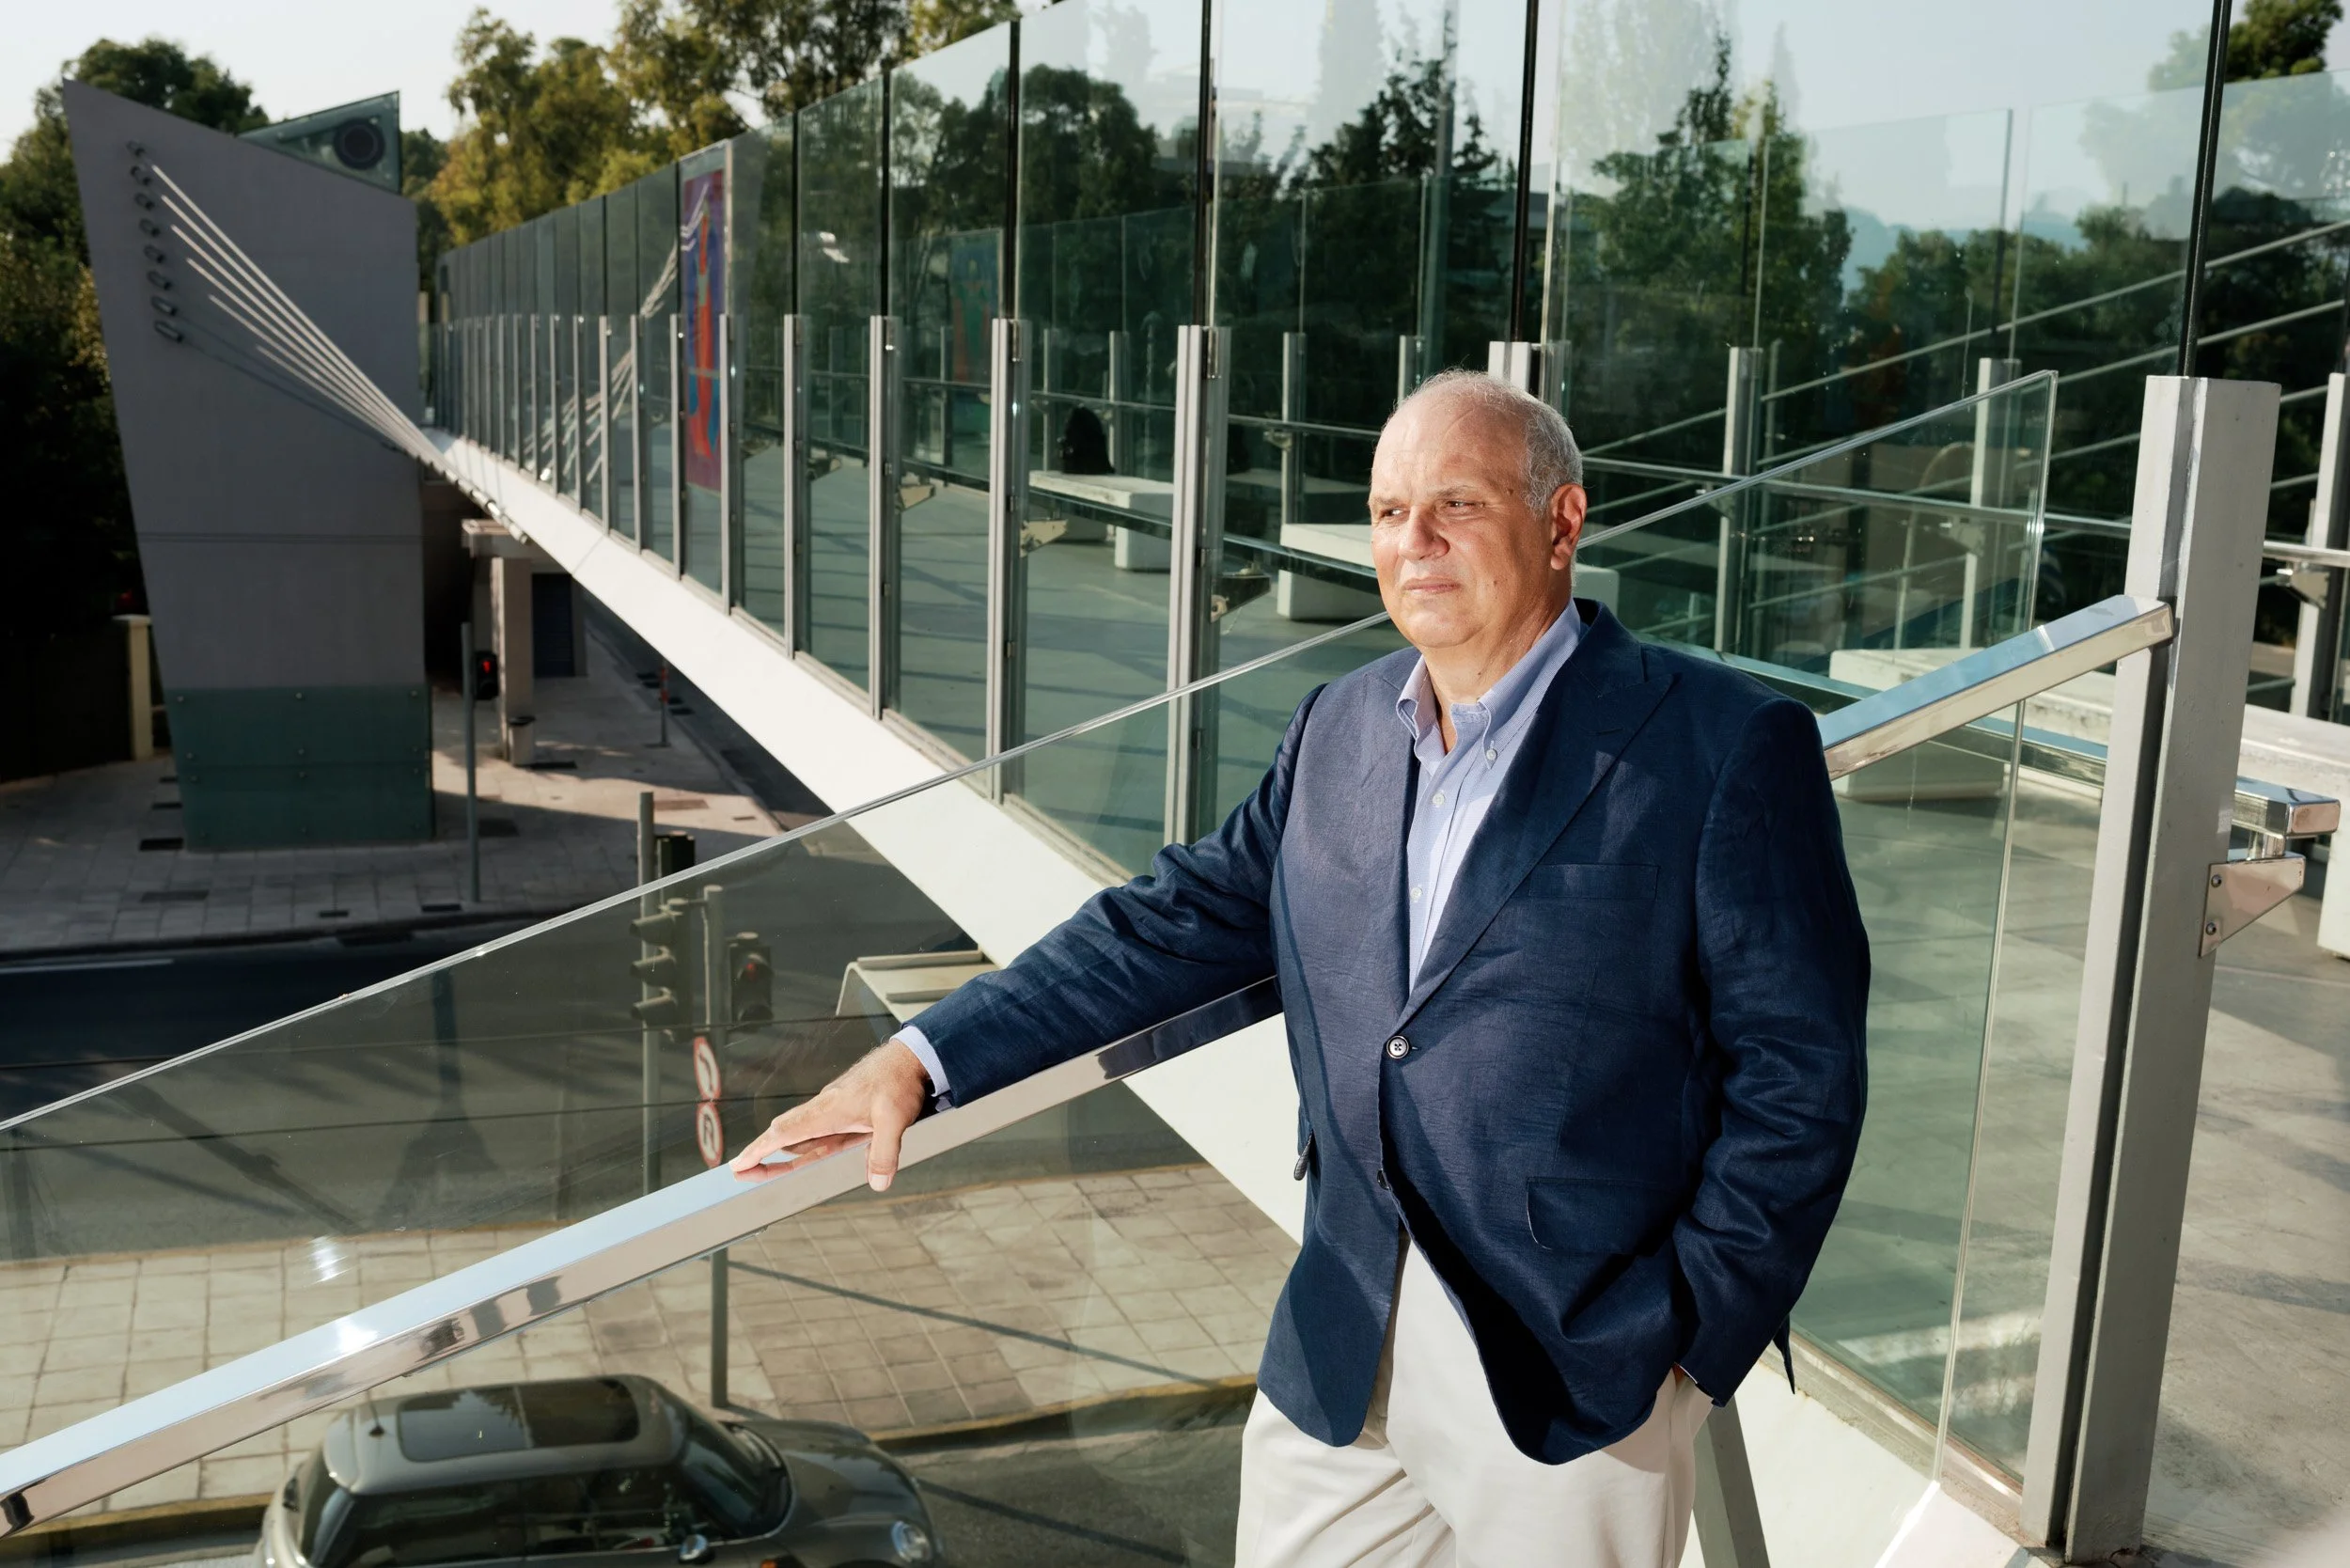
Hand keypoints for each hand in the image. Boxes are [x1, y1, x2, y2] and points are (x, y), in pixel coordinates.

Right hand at [730, 1039, 930, 1190]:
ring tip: (763, 1168)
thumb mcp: (895, 1120)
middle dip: (761, 1153)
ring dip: (779, 1149)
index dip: (760, 1150)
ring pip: (798, 1132)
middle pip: (783, 1133)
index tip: (739, 1164)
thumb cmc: (898, 1081)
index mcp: (827, 1110)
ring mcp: (832, 1108)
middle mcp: (824, 1108)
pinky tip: (801, 1152)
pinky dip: (800, 1142)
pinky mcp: (842, 1108)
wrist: (910, 1057)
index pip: (784, 1133)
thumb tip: (877, 1182)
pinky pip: (814, 1129)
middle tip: (743, 1172)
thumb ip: (884, 1153)